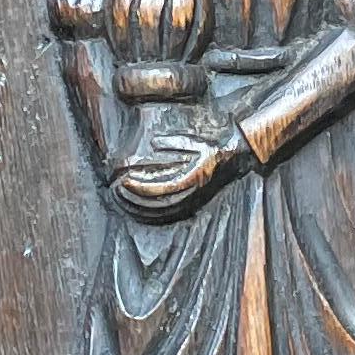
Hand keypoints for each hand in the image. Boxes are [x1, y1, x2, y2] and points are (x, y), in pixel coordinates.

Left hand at [112, 117, 242, 218]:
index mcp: (194, 178)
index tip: (124, 180)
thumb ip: (175, 141)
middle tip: (115, 190)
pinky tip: (136, 207)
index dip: (141, 186)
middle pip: (159, 204)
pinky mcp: (191, 203)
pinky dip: (150, 211)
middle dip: (135, 198)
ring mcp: (193, 201)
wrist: (239, 156)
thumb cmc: (216, 146)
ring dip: (139, 207)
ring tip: (121, 199)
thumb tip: (154, 143)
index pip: (162, 188)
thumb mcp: (197, 141)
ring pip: (162, 212)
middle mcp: (193, 193)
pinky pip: (167, 213)